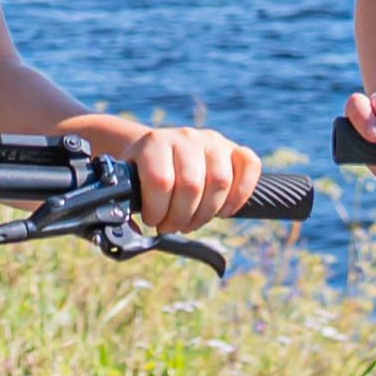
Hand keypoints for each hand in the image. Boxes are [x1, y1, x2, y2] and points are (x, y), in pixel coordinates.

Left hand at [118, 122, 263, 235]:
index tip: (153, 222)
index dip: (158, 211)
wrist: (156, 148)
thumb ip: (126, 210)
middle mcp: (185, 137)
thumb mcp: (128, 186)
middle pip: (192, 186)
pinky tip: (223, 211)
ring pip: (221, 181)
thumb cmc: (143, 174)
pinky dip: (240, 195)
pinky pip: (250, 166)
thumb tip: (133, 239)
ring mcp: (212, 141)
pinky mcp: (234, 148)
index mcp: (154, 143)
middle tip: (173, 226)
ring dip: (208, 213)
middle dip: (182, 218)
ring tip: (193, 221)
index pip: (161, 181)